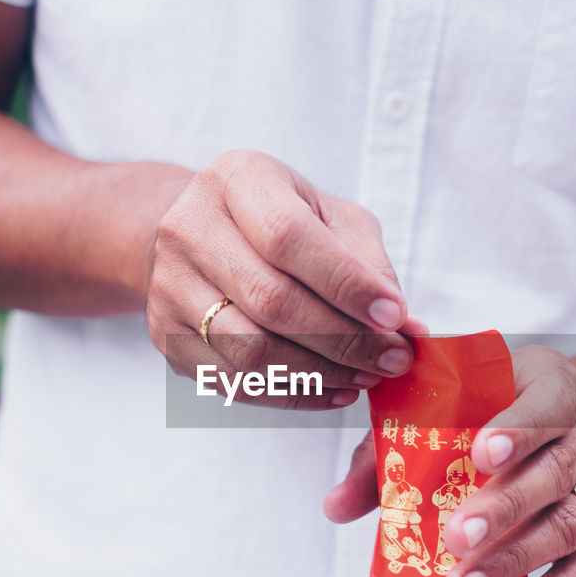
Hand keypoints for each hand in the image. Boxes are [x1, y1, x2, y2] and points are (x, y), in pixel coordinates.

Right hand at [146, 149, 424, 409]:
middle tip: (392, 360)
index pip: (289, 237)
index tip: (394, 316)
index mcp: (236, 179)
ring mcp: (169, 285)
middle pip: (270, 301)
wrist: (198, 232)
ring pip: (250, 351)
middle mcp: (189, 228)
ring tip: (366, 377)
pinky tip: (333, 391)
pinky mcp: (166, 336)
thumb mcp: (330, 217)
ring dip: (321, 375)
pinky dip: (293, 396)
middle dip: (343, 340)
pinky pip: (234, 382)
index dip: (346, 283)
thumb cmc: (279, 221)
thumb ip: (369, 266)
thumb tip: (409, 328)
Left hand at [325, 346, 575, 576]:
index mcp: (552, 387)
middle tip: (456, 538)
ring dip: (516, 560)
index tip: (479, 452)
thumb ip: (392, 446)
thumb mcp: (448, 401)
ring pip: (568, 524)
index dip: (517, 430)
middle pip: (552, 475)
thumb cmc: (494, 403)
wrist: (572, 412)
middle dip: (503, 509)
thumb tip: (335, 506)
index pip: (544, 405)